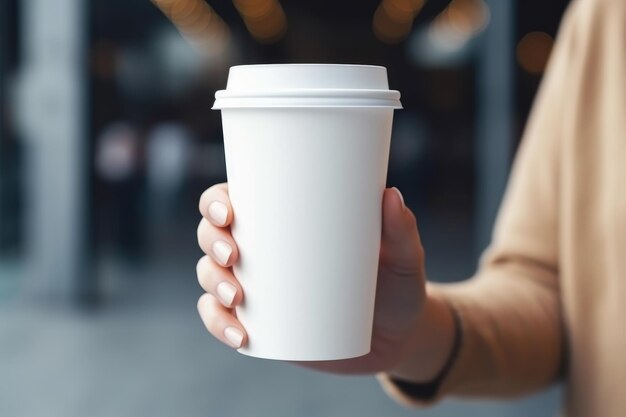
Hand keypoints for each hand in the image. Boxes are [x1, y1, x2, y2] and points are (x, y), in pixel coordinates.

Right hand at [196, 183, 444, 375]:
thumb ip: (401, 229)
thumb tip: (391, 196)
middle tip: (235, 255)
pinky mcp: (261, 324)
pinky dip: (220, 325)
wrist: (396, 336)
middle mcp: (262, 248)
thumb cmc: (396, 283)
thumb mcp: (403, 257)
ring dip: (212, 284)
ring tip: (238, 297)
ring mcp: (257, 287)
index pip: (233, 198)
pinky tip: (239, 335)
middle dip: (211, 242)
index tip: (228, 212)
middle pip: (212, 235)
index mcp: (285, 218)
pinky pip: (223, 320)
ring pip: (210, 276)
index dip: (215, 201)